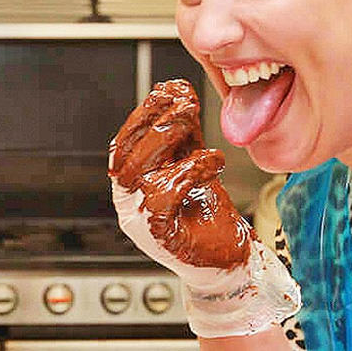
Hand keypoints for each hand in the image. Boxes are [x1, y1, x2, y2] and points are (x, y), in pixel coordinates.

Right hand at [108, 79, 299, 337]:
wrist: (228, 260)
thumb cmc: (206, 215)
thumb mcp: (192, 162)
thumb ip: (181, 133)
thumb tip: (176, 90)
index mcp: (132, 181)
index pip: (123, 142)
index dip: (143, 113)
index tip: (168, 90)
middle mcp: (129, 199)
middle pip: (124, 152)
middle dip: (153, 120)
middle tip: (183, 104)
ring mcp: (139, 217)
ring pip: (138, 169)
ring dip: (166, 138)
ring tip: (193, 124)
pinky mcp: (159, 232)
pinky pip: (164, 193)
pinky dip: (190, 169)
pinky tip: (213, 159)